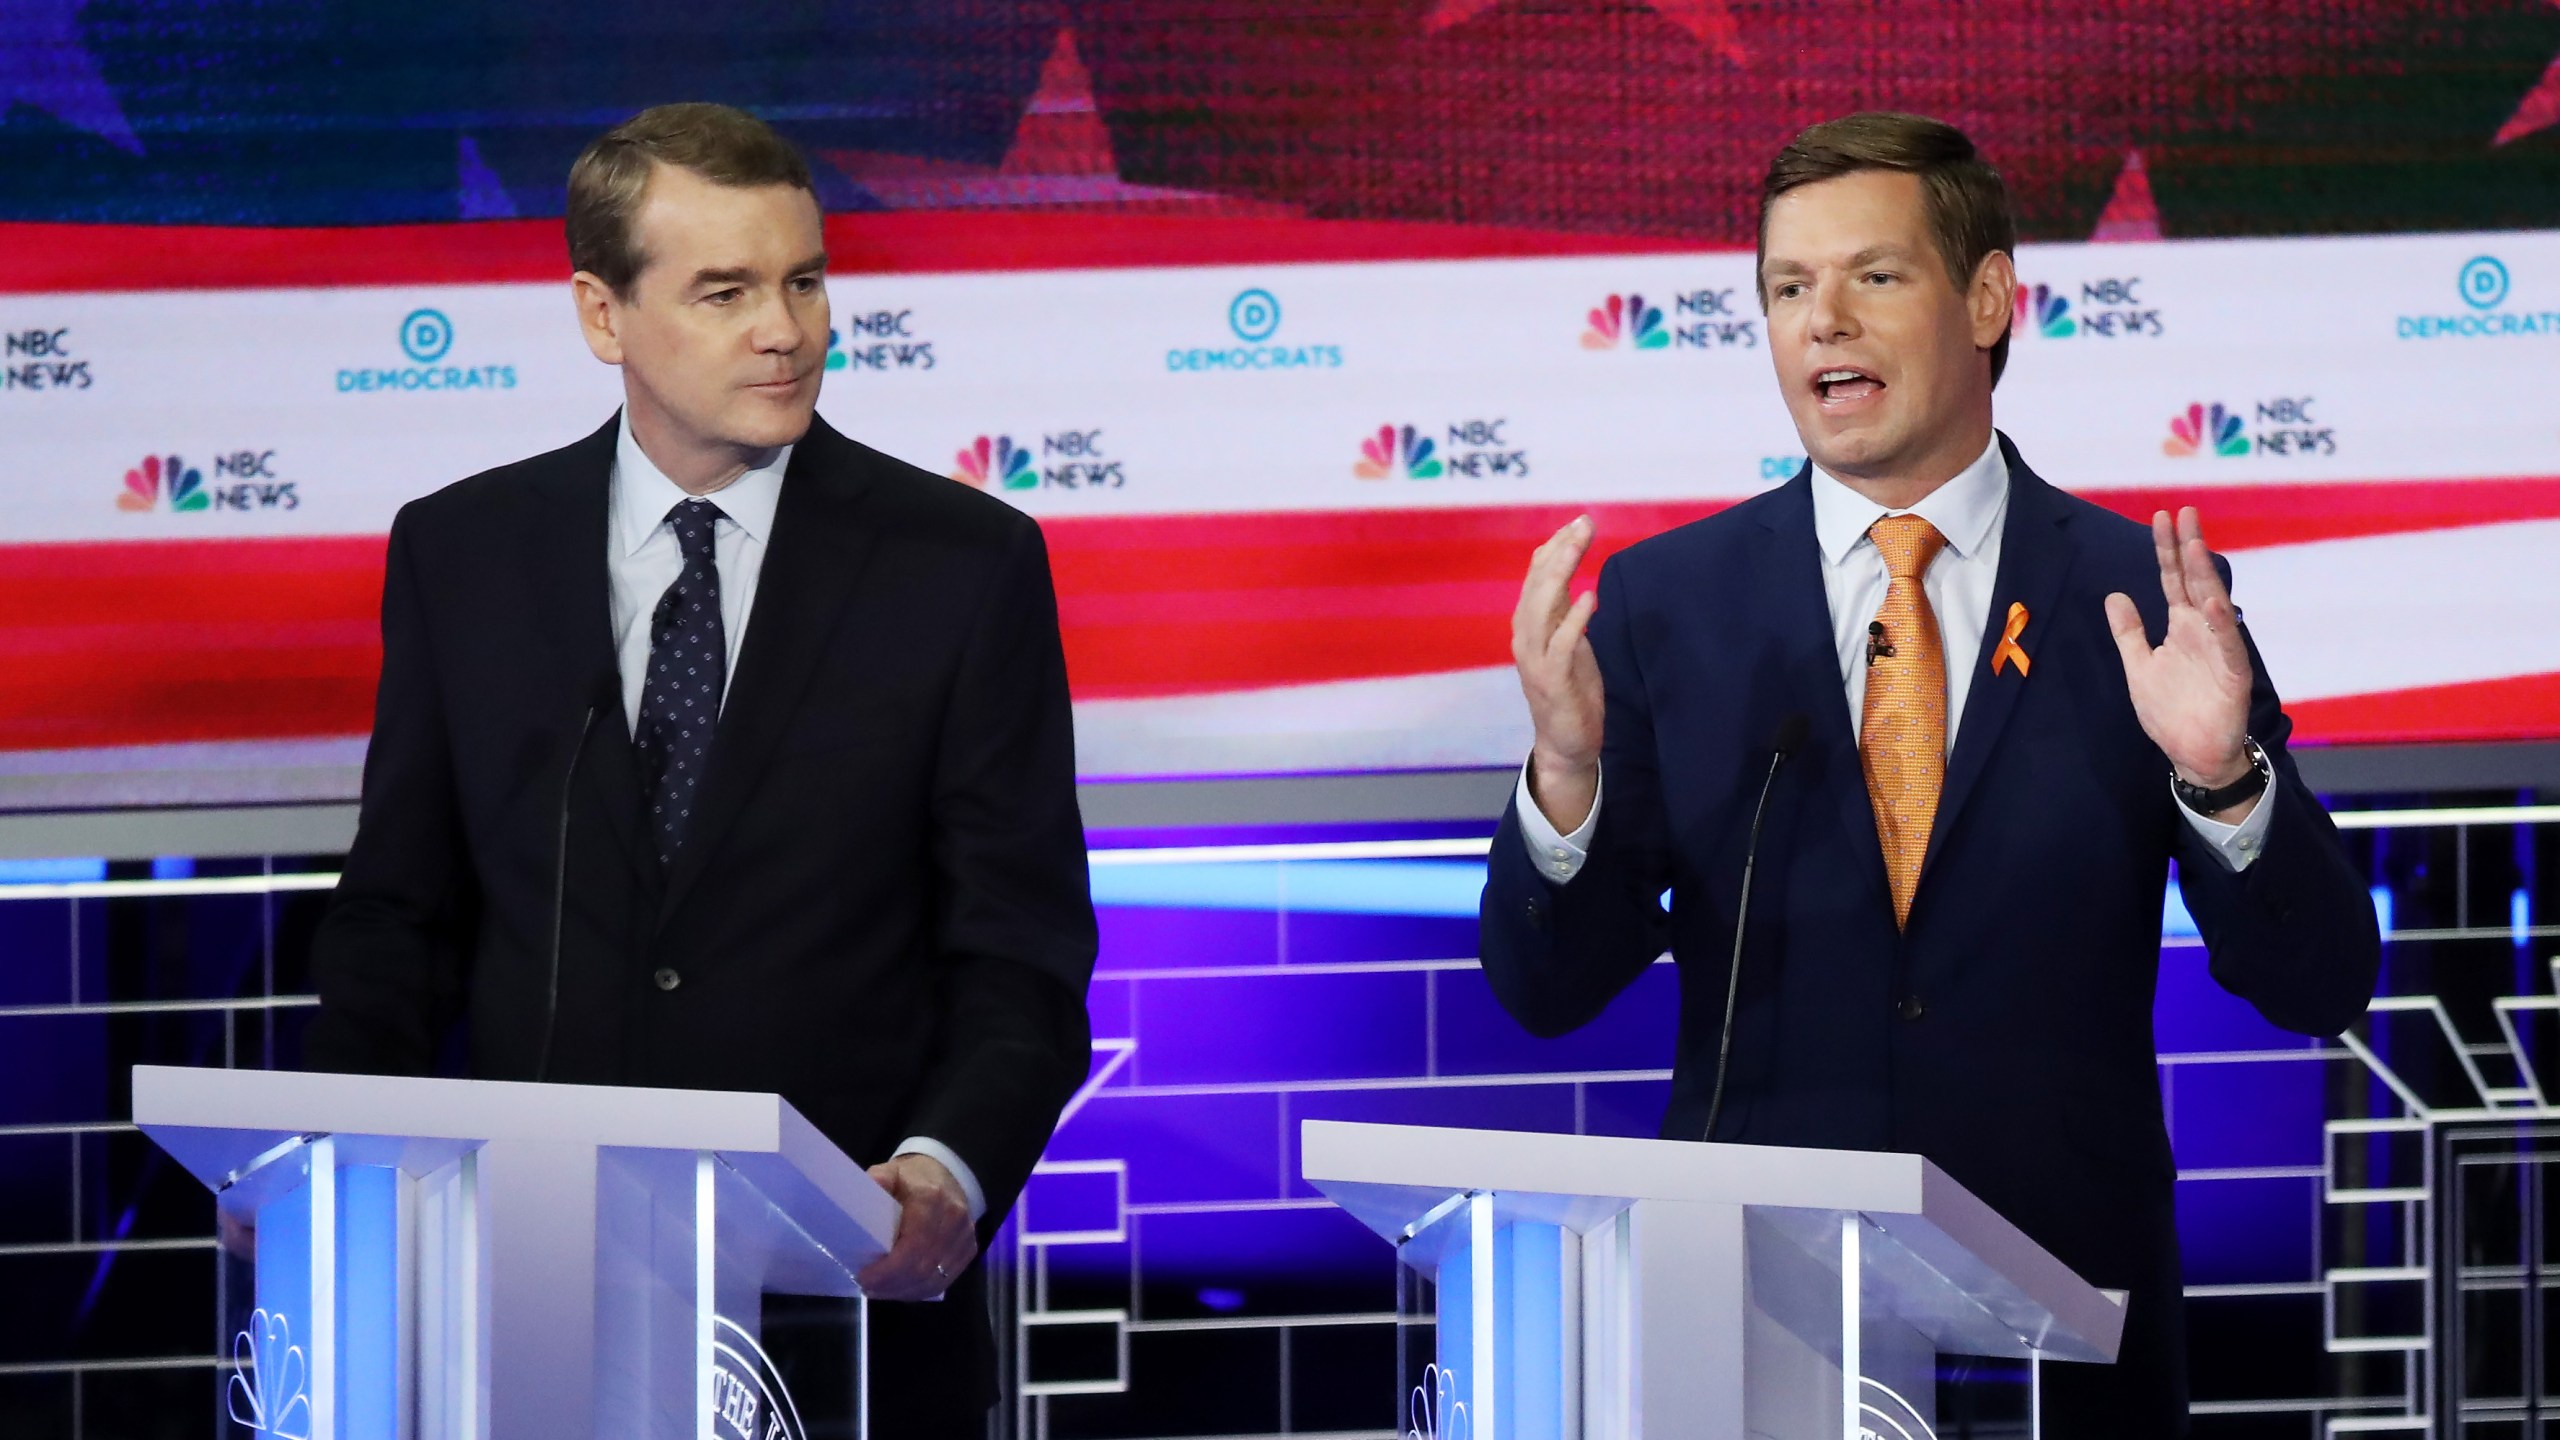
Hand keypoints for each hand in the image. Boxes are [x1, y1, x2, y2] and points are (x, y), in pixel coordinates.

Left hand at [856, 1152, 977, 1300]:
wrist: (949, 1176)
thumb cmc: (913, 1179)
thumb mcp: (891, 1172)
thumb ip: (878, 1180)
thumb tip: (868, 1188)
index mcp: (932, 1199)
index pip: (914, 1244)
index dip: (889, 1269)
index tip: (864, 1276)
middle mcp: (953, 1220)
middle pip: (923, 1267)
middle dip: (891, 1284)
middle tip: (867, 1286)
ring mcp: (964, 1238)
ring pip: (933, 1279)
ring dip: (903, 1291)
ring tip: (878, 1290)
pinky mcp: (968, 1251)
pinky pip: (943, 1282)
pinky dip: (918, 1291)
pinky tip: (899, 1290)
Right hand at [1511, 515, 1603, 829]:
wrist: (1565, 743)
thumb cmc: (1570, 690)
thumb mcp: (1567, 641)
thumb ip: (1564, 611)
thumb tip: (1571, 574)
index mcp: (1528, 625)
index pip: (1535, 575)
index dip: (1555, 547)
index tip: (1578, 522)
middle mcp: (1525, 636)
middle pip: (1538, 583)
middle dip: (1561, 550)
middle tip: (1584, 523)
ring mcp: (1536, 658)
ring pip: (1543, 607)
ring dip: (1562, 573)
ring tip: (1580, 546)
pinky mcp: (1553, 680)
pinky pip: (1562, 644)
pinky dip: (1575, 619)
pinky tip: (1591, 597)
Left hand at [2104, 507, 2253, 791]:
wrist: (2194, 754)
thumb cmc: (2170, 711)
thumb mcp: (2138, 665)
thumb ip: (2129, 632)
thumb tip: (2115, 595)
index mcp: (2181, 627)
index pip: (2173, 580)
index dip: (2167, 551)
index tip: (2161, 518)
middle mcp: (2202, 631)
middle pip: (2195, 581)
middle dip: (2189, 548)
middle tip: (2185, 512)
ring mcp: (2220, 650)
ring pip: (2213, 606)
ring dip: (2204, 577)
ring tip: (2194, 546)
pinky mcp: (2233, 675)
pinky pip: (2227, 646)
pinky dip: (2219, 625)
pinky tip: (2211, 603)